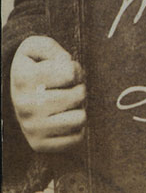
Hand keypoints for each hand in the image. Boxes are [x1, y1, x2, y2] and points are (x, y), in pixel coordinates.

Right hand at [10, 36, 85, 151]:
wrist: (17, 97)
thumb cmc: (34, 69)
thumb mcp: (35, 48)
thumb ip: (50, 47)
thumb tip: (65, 62)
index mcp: (22, 78)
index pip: (71, 72)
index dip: (75, 68)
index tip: (67, 70)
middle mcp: (24, 105)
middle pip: (79, 95)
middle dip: (80, 88)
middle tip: (69, 88)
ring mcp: (31, 128)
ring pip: (80, 118)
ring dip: (79, 108)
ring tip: (68, 104)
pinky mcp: (39, 145)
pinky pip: (76, 138)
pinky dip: (76, 128)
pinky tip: (64, 118)